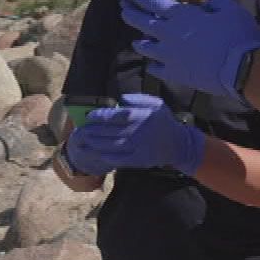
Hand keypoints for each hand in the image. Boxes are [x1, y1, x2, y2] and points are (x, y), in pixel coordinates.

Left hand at [64, 94, 207, 176]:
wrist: (178, 144)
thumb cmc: (164, 121)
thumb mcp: (155, 103)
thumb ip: (137, 99)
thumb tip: (120, 99)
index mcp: (140, 116)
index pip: (114, 116)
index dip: (99, 116)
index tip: (89, 116)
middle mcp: (136, 132)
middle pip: (109, 131)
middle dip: (92, 130)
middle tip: (81, 130)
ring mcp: (137, 147)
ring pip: (110, 146)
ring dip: (95, 143)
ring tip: (85, 141)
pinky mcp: (138, 160)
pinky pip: (118, 159)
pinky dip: (106, 156)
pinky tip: (97, 153)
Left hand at [118, 0, 259, 102]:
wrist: (242, 67)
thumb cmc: (237, 34)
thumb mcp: (228, 7)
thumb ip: (213, 3)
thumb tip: (206, 7)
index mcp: (181, 15)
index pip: (153, 3)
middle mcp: (170, 34)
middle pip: (143, 23)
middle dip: (131, 14)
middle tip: (123, 10)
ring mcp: (170, 56)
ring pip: (146, 47)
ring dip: (140, 42)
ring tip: (136, 41)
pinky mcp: (176, 74)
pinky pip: (157, 69)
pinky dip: (153, 66)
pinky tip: (152, 65)